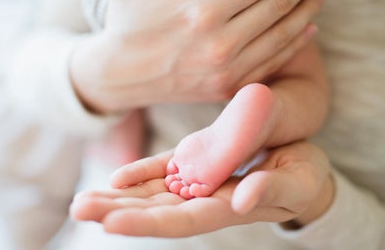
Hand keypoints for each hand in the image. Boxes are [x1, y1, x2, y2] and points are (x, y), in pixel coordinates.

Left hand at [70, 142, 334, 236]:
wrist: (299, 164)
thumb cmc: (306, 177)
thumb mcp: (300, 182)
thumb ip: (274, 190)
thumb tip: (243, 200)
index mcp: (228, 208)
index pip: (182, 221)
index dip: (147, 223)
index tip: (110, 224)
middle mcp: (206, 199)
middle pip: (155, 211)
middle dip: (117, 213)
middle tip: (78, 208)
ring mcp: (198, 181)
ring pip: (152, 193)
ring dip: (118, 197)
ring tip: (82, 201)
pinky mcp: (198, 161)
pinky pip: (165, 170)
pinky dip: (141, 173)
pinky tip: (117, 177)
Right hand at [71, 0, 336, 112]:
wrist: (118, 78)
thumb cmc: (123, 26)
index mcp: (200, 13)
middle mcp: (220, 45)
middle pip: (282, 3)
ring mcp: (227, 71)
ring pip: (284, 35)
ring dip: (310, 8)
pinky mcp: (227, 88)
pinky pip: (272, 62)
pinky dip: (296, 43)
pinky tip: (309, 27)